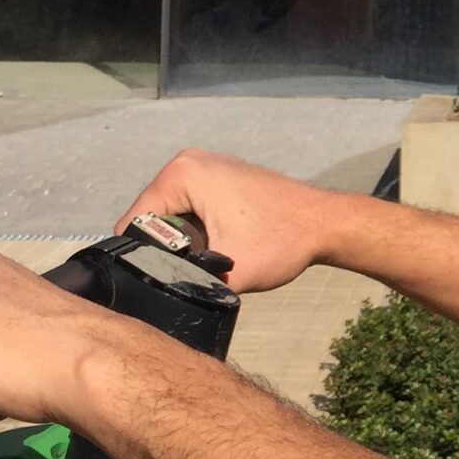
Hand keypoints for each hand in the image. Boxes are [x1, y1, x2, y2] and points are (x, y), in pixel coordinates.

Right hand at [120, 149, 354, 294]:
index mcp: (181, 174)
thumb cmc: (283, 240)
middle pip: (151, 219)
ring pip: (169, 217)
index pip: (134, 223)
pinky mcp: (216, 176)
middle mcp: (187, 161)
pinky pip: (188, 209)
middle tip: (199, 268)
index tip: (173, 276)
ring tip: (213, 256)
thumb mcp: (229, 271)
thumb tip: (158, 297)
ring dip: (183, 242)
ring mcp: (203, 165)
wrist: (325, 224)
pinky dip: (197, 231)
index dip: (145, 258)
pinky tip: (222, 243)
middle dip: (167, 249)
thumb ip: (185, 283)